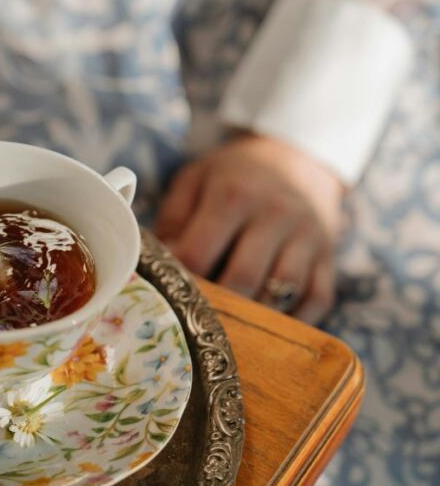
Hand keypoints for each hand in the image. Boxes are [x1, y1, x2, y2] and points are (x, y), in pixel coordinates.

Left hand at [155, 133, 344, 321]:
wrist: (295, 157)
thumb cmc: (233, 176)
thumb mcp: (194, 181)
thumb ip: (172, 222)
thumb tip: (157, 267)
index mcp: (233, 196)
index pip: (199, 255)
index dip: (178, 280)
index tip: (165, 294)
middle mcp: (275, 216)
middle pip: (242, 279)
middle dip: (215, 307)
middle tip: (193, 322)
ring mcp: (308, 238)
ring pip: (282, 293)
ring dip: (254, 317)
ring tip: (228, 328)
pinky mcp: (328, 258)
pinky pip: (317, 300)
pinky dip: (294, 322)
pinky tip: (266, 328)